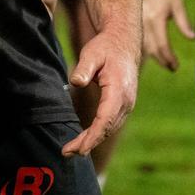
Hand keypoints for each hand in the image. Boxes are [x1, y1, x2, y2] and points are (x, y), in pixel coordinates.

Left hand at [62, 26, 139, 156]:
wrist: (123, 42)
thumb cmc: (105, 47)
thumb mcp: (92, 53)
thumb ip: (84, 68)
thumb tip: (75, 82)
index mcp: (119, 90)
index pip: (105, 119)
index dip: (92, 137)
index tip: (78, 149)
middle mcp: (126, 101)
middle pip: (107, 129)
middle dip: (88, 143)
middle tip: (67, 153)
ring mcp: (127, 104)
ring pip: (109, 129)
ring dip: (92, 141)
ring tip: (72, 150)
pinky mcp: (123, 105)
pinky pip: (110, 123)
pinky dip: (98, 133)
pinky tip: (85, 139)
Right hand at [141, 0, 194, 71]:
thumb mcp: (178, 5)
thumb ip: (184, 22)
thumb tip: (194, 38)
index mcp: (155, 18)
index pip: (162, 45)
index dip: (169, 58)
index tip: (176, 66)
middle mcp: (143, 23)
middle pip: (152, 50)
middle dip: (162, 61)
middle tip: (172, 68)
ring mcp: (135, 24)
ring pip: (143, 48)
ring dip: (153, 59)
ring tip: (164, 64)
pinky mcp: (131, 25)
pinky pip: (136, 43)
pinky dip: (143, 53)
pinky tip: (148, 59)